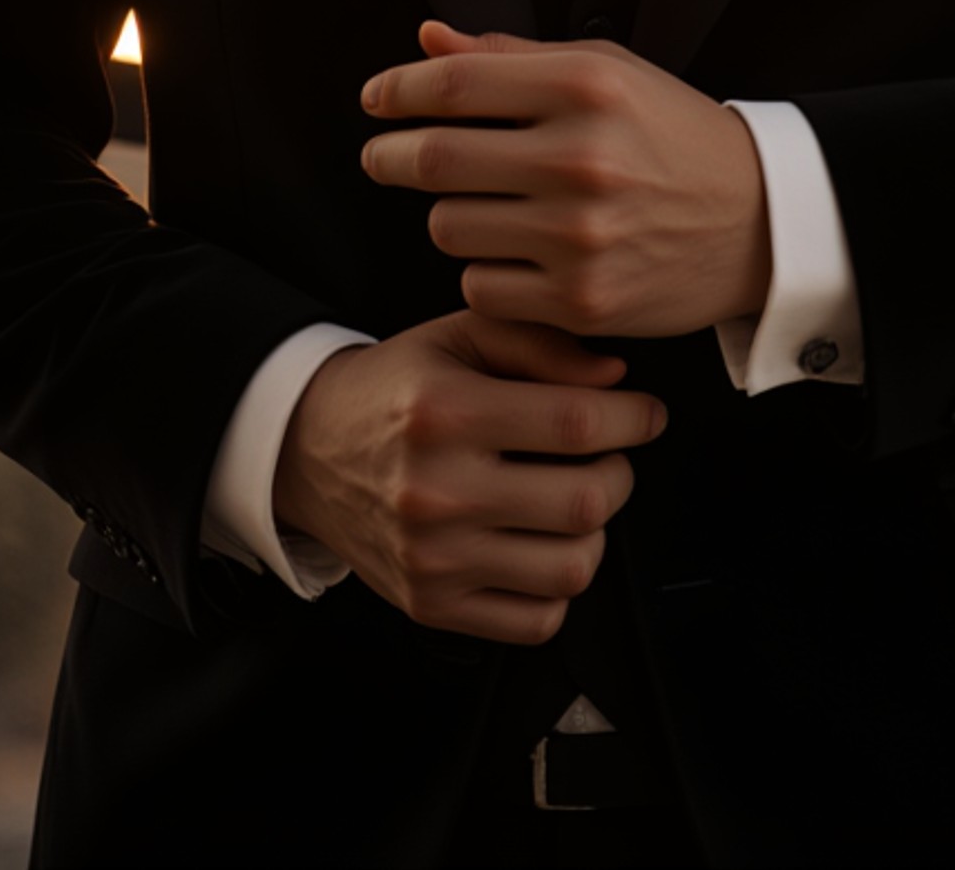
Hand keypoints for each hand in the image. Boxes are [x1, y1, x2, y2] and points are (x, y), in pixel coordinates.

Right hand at [273, 308, 663, 644]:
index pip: (576, 423)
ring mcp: (434, 560)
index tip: (646, 412)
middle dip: (620, 471)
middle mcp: (437, 492)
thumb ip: (539, 343)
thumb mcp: (458, 335)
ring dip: (596, 532)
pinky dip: (559, 587)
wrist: (309, 451)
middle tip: (610, 454)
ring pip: (571, 568)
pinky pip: (536, 620)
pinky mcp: (432, 606)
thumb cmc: (397, 388)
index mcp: (445, 413)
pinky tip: (543, 545)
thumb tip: (615, 375)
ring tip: (576, 499)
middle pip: (584, 500)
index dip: (633, 416)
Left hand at [360, 20, 773, 339]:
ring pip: (449, 226)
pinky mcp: (582, 300)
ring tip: (479, 205)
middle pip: (435, 158)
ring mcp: (581, 235)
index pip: (455, 83)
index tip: (375, 99)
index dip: (398, 90)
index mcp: (586, 86)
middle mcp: (581, 157)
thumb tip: (428, 38)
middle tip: (382, 156)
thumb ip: (512, 56)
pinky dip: (484, 270)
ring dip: (447, 214)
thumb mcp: (606, 73)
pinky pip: (481, 286)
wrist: (759, 222)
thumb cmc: (672, 137)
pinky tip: (515, 254)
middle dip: (389, 156)